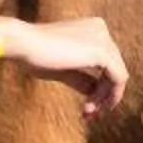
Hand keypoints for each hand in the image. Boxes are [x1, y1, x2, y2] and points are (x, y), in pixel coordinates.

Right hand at [6, 16, 127, 117]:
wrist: (24, 44)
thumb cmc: (36, 54)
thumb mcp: (64, 70)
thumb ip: (82, 79)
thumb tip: (95, 94)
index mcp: (91, 29)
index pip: (105, 61)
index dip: (100, 86)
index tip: (88, 105)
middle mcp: (100, 29)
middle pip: (113, 68)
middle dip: (102, 93)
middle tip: (88, 113)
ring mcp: (103, 38)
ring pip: (117, 74)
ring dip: (103, 97)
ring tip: (87, 112)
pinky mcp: (102, 51)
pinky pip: (118, 77)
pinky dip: (109, 95)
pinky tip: (94, 106)